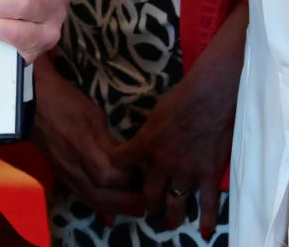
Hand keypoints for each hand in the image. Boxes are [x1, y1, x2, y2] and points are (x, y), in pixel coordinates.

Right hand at [33, 63, 142, 218]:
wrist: (31, 100)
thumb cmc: (65, 101)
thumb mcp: (95, 116)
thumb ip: (111, 141)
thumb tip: (125, 158)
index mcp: (87, 149)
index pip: (117, 175)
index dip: (134, 177)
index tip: (146, 173)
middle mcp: (75, 165)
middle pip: (104, 194)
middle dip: (128, 201)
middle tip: (147, 200)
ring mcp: (65, 171)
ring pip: (91, 199)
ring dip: (114, 208)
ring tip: (133, 208)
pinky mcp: (59, 172)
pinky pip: (79, 195)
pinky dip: (96, 206)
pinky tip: (108, 212)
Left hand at [109, 83, 233, 236]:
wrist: (210, 97)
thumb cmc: (181, 98)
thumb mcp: (154, 114)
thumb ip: (148, 133)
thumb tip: (145, 141)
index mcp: (145, 143)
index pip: (121, 163)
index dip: (117, 170)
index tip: (117, 176)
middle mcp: (163, 162)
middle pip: (148, 191)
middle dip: (146, 203)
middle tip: (146, 209)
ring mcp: (186, 170)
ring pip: (174, 201)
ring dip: (170, 214)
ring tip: (167, 222)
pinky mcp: (208, 174)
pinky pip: (208, 202)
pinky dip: (206, 219)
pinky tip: (204, 231)